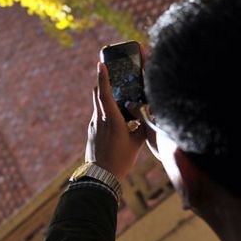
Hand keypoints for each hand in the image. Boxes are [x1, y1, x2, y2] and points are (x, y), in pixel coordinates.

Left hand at [86, 62, 145, 180]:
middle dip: (104, 83)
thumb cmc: (120, 160)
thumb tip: (148, 117)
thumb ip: (142, 127)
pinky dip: (106, 112)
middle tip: (111, 74)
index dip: (103, 77)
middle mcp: (99, 119)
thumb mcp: (136, 143)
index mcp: (111, 119)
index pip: (104, 92)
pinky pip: (98, 116)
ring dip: (106, 98)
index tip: (101, 63)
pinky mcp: (92, 133)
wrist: (100, 177)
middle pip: (98, 94)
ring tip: (118, 98)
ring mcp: (93, 126)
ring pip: (98, 105)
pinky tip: (116, 120)